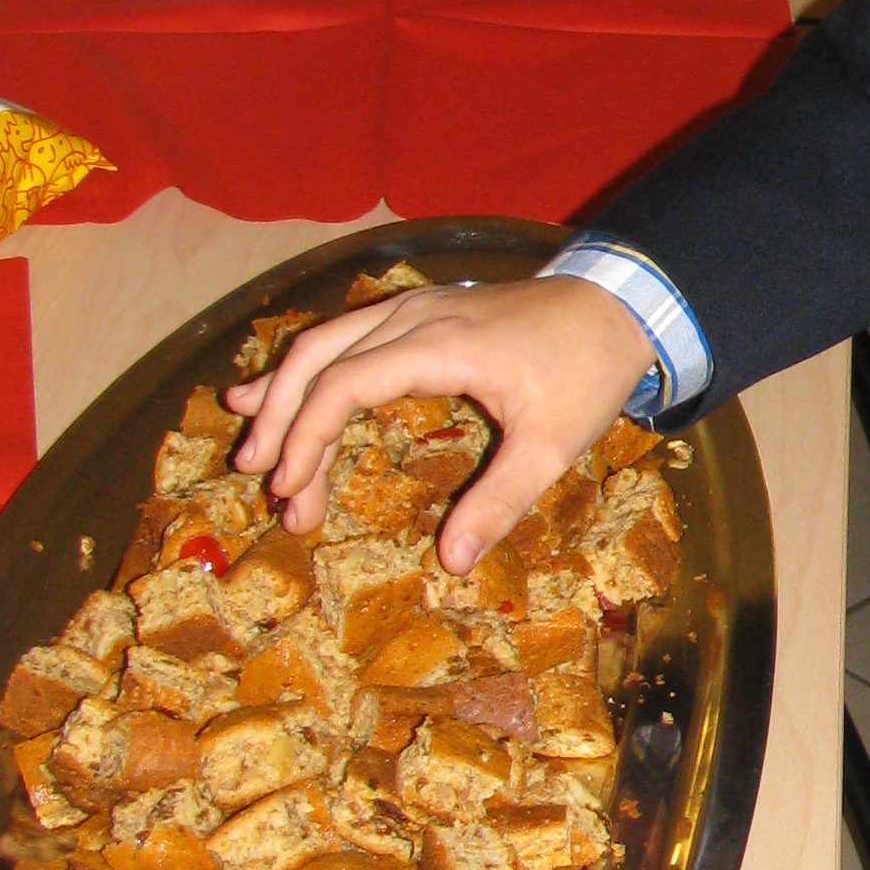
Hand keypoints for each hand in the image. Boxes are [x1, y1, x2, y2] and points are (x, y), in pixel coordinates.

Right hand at [228, 277, 654, 572]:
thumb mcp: (553, 445)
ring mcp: (414, 307)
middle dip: (281, 421)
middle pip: (317, 359)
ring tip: (248, 440)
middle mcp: (414, 315)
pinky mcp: (421, 311)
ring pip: (324, 340)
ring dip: (284, 391)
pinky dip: (308, 366)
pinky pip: (346, 333)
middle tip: (264, 484)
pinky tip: (275, 391)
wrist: (620, 306)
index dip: (306, 440)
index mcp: (438, 344)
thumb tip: (447, 563)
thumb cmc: (587, 372)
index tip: (290, 492)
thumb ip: (498, 502)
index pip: (342, 386)